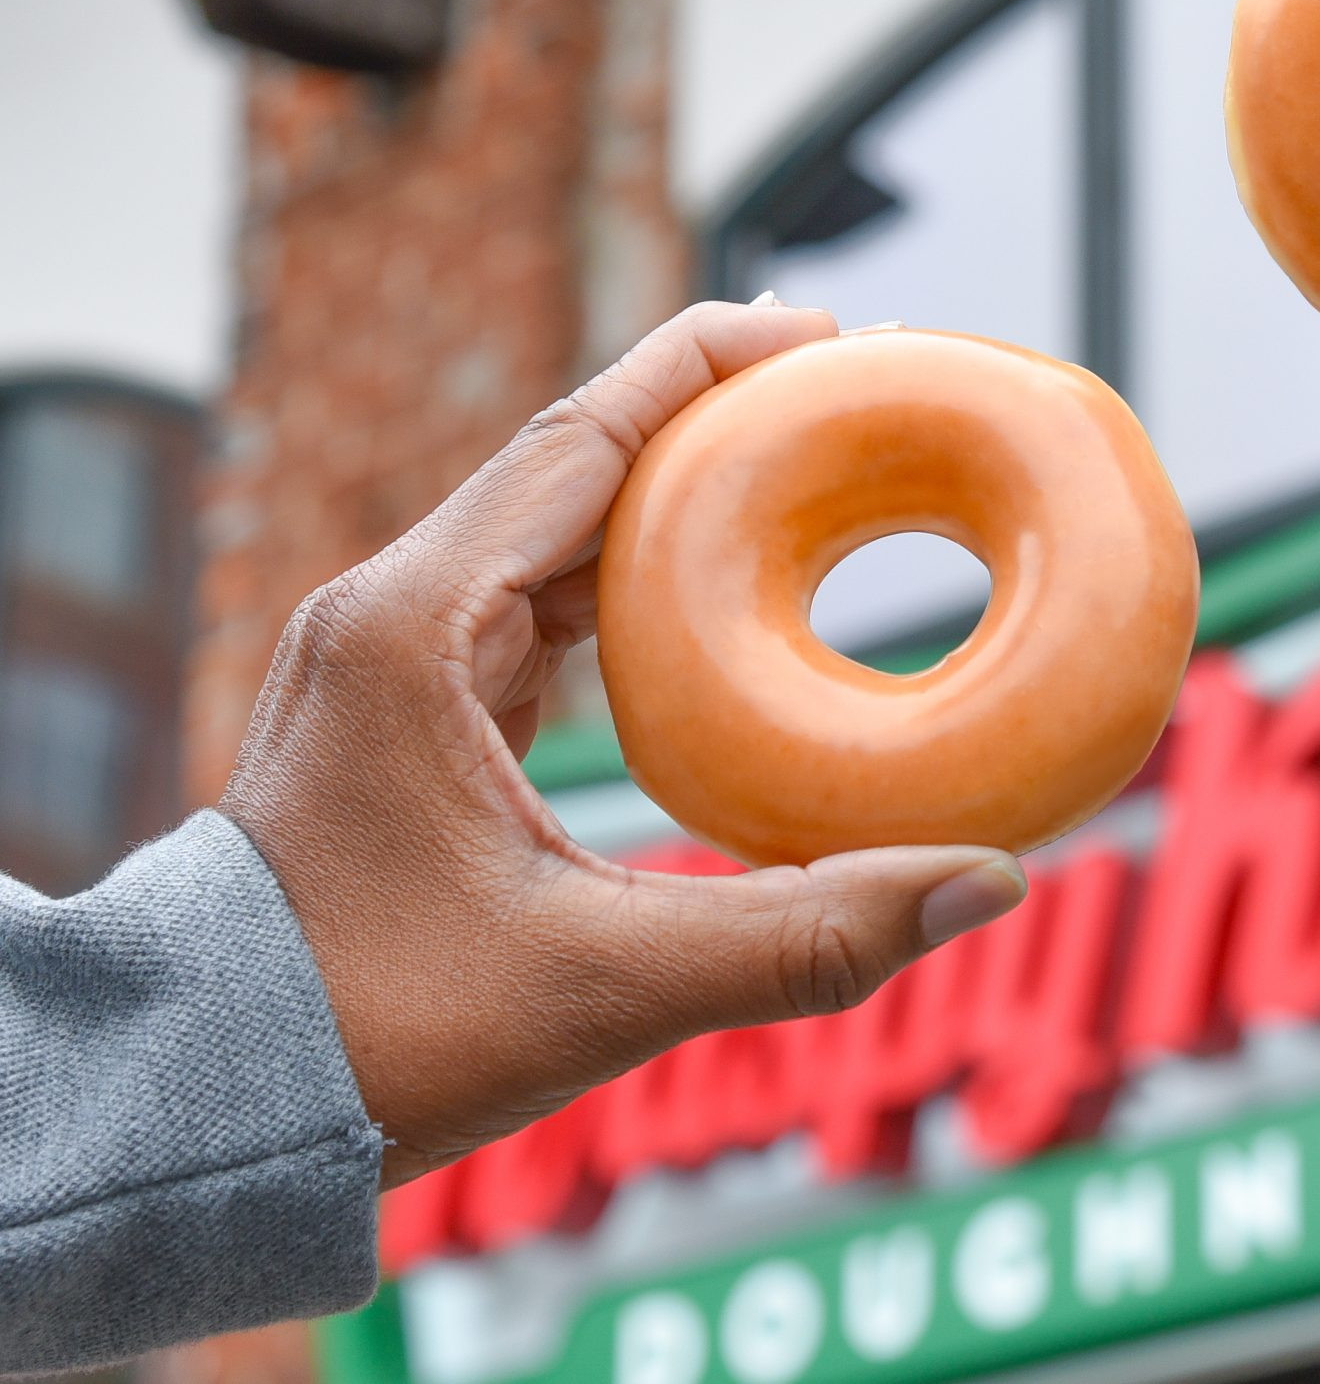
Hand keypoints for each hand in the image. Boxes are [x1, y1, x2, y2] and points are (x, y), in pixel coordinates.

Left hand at [217, 300, 1028, 1186]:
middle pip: (574, 460)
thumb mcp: (606, 985)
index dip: (706, 367)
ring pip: (554, 528)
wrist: (207, 1109)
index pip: (580, 438)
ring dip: (674, 496)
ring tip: (800, 471)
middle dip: (711, 415)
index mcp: (413, 628)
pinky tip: (715, 595)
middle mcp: (390, 614)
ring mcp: (391, 659)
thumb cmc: (372, 1040)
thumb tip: (989, 886)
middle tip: (846, 391)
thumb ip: (805, 936)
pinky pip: (536, 602)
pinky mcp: (407, 712)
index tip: (822, 332)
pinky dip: (633, 578)